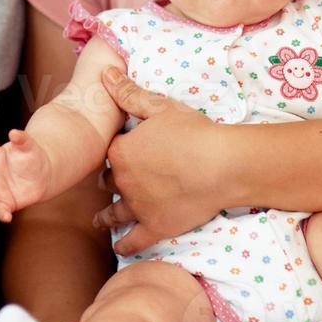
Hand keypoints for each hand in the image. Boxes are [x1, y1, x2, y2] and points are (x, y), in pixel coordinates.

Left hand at [92, 67, 223, 257]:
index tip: (120, 151)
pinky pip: (134, 241)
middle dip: (111, 181)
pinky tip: (119, 248)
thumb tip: (105, 73)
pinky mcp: (156, 227)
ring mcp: (138, 207)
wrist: (221, 164)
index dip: (116, 151)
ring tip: (99, 221)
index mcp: (121, 152)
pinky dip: (125, 245)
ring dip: (106, 217)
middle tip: (111, 182)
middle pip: (110, 181)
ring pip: (115, 213)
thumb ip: (128, 93)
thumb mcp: (160, 107)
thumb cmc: (193, 132)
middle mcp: (124, 181)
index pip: (110, 152)